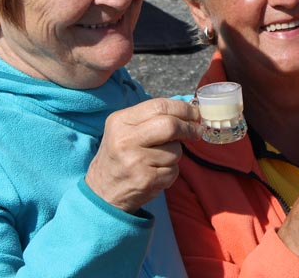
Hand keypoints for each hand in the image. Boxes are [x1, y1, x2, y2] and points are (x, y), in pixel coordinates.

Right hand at [85, 98, 202, 212]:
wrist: (102, 192)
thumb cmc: (120, 156)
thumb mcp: (124, 130)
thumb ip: (151, 118)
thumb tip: (189, 111)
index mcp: (120, 121)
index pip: (159, 106)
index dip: (183, 109)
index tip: (195, 114)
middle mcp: (125, 139)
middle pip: (170, 125)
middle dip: (189, 128)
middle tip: (196, 131)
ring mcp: (135, 161)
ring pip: (176, 151)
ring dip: (176, 154)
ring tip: (158, 159)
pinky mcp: (145, 180)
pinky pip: (174, 170)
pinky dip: (171, 172)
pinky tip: (155, 173)